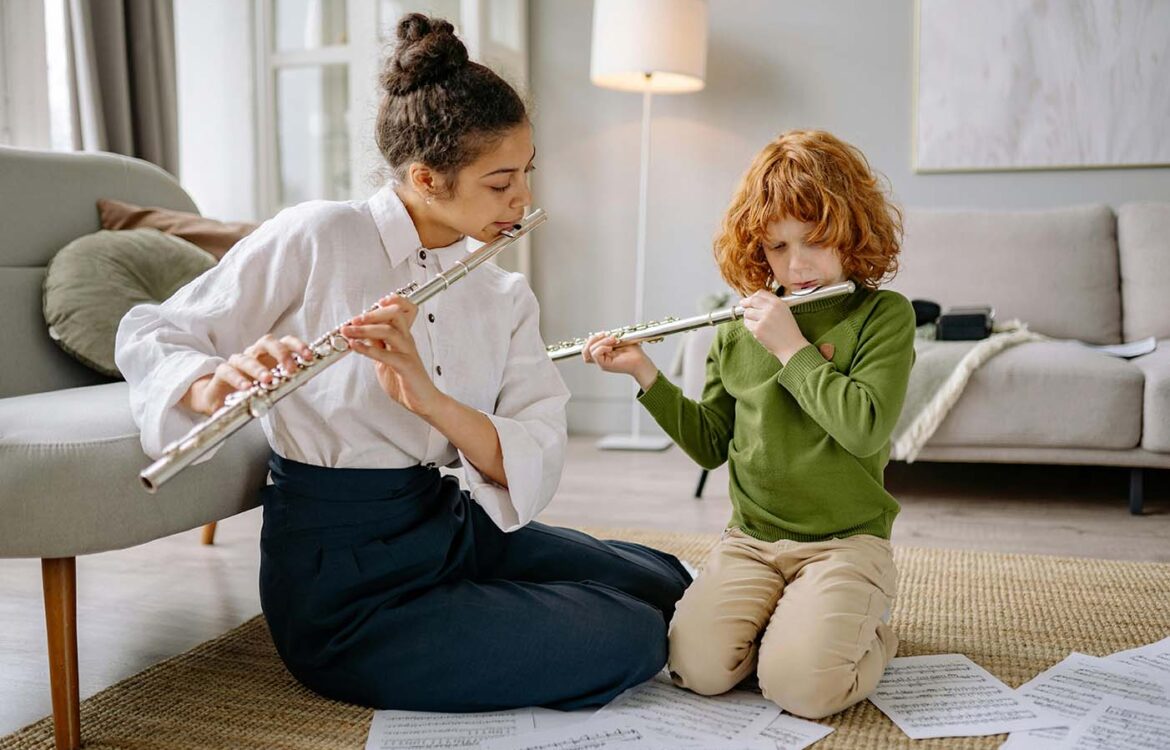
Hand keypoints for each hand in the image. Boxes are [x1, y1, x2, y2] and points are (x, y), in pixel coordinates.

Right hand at [182, 334, 313, 414]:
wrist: (221, 399)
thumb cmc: (251, 389)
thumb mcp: (272, 386)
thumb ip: (287, 381)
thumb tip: (305, 378)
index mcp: (269, 355)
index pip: (285, 342)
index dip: (298, 346)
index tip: (309, 357)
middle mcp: (253, 354)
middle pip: (267, 342)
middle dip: (281, 354)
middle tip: (291, 369)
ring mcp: (237, 362)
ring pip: (246, 358)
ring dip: (259, 369)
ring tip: (268, 380)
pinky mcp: (221, 373)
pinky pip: (228, 371)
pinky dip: (238, 379)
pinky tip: (246, 388)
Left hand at [340, 294, 445, 417]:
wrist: (422, 402)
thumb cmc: (406, 381)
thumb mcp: (385, 360)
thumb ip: (376, 345)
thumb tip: (361, 333)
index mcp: (403, 337)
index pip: (403, 310)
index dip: (393, 301)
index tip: (376, 302)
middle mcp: (407, 341)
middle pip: (395, 314)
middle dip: (372, 314)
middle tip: (354, 320)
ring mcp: (407, 353)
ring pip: (389, 331)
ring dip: (365, 329)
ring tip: (349, 331)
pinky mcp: (406, 367)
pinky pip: (386, 354)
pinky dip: (368, 349)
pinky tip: (355, 346)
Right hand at [582, 333, 657, 390]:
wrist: (640, 361)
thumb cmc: (633, 353)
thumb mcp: (618, 341)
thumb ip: (607, 338)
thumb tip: (600, 334)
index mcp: (603, 353)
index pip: (588, 347)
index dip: (592, 338)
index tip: (604, 333)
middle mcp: (600, 359)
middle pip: (585, 350)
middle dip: (593, 339)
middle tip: (606, 335)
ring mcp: (601, 363)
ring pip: (589, 350)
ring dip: (600, 342)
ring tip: (612, 340)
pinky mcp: (604, 365)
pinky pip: (595, 354)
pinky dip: (602, 347)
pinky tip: (611, 347)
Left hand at [740, 290, 808, 362]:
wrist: (792, 346)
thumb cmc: (788, 331)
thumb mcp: (784, 312)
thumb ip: (770, 305)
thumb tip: (753, 300)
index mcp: (778, 303)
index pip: (761, 293)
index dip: (753, 296)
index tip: (748, 300)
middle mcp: (771, 309)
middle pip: (752, 300)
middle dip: (745, 303)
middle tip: (743, 305)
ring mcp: (764, 318)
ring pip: (747, 312)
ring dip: (748, 317)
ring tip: (757, 323)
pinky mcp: (758, 329)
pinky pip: (747, 324)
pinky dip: (750, 327)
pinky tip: (758, 331)